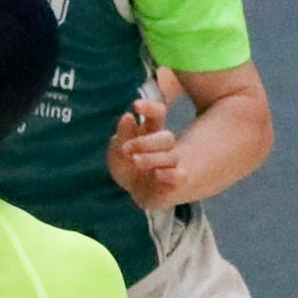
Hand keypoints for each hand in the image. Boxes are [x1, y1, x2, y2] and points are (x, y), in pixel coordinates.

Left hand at [108, 87, 185, 209]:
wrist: (134, 191)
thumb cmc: (126, 166)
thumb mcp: (117, 151)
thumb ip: (123, 135)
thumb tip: (129, 116)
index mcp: (152, 132)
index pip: (158, 114)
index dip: (150, 108)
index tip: (136, 106)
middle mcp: (165, 147)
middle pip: (166, 138)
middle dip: (145, 143)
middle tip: (125, 149)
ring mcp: (172, 164)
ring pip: (172, 157)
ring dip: (152, 158)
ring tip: (134, 161)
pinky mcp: (174, 182)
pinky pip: (180, 176)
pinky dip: (170, 174)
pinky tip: (156, 174)